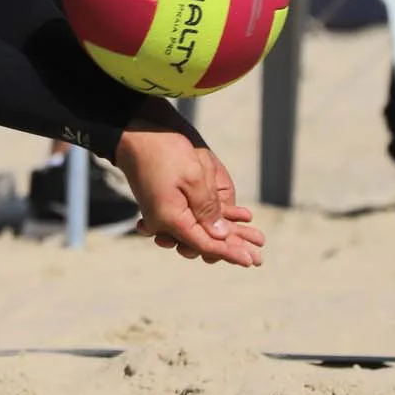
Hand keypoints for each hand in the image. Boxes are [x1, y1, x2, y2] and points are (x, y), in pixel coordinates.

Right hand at [112, 127, 264, 267]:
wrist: (137, 133)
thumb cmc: (165, 152)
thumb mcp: (194, 178)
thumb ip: (209, 209)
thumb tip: (221, 235)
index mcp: (170, 220)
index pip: (205, 244)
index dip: (230, 253)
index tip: (251, 261)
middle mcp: (164, 223)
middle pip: (202, 243)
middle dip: (232, 247)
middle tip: (258, 256)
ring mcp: (164, 214)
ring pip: (199, 233)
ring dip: (226, 234)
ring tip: (254, 236)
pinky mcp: (166, 205)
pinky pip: (191, 220)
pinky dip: (213, 221)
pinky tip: (238, 215)